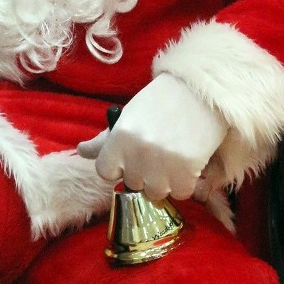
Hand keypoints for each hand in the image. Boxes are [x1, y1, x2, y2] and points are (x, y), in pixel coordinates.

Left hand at [77, 73, 227, 201]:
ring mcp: (163, 163)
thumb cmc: (162, 101)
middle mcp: (138, 152)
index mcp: (120, 136)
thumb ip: (105, 139)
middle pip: (133, 183)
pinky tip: (188, 163)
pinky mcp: (187, 170)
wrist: (202, 90)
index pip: (105, 171)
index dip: (119, 166)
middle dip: (144, 171)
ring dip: (165, 180)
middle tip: (158, 150)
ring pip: (156, 192)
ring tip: (173, 157)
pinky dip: (185, 182)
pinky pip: (181, 193)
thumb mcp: (129, 115)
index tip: (131, 157)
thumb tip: (81, 151)